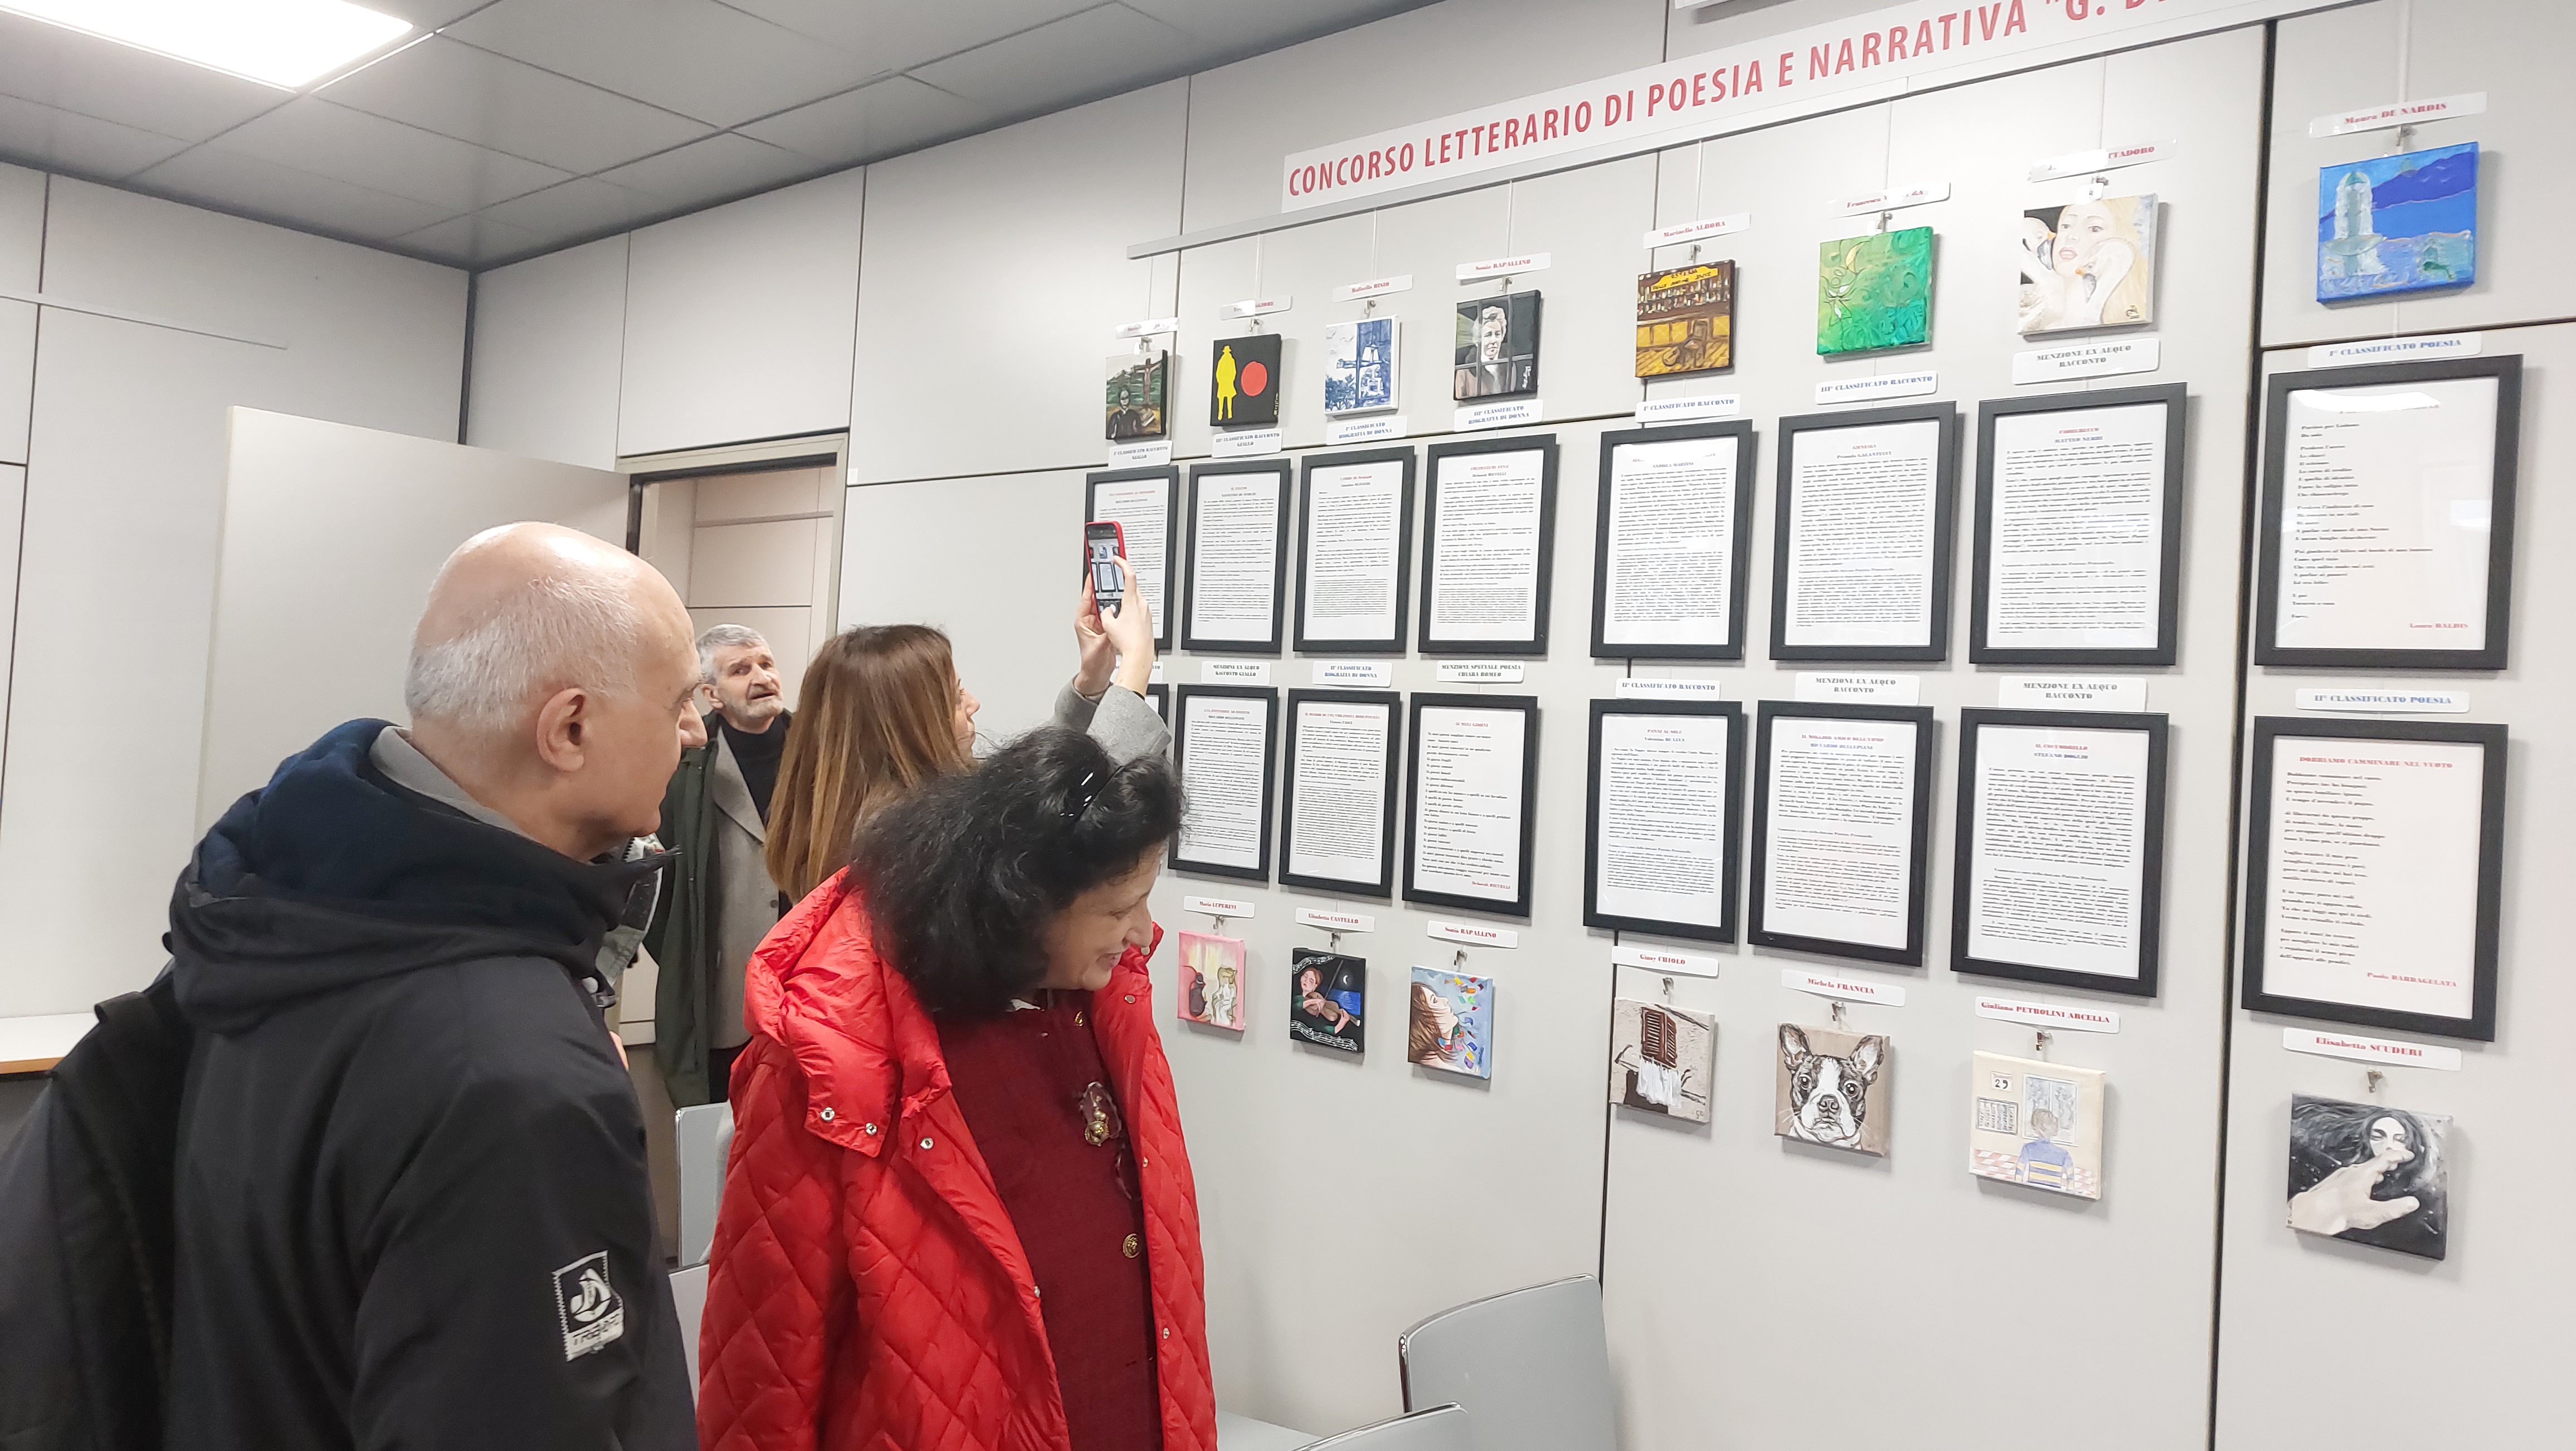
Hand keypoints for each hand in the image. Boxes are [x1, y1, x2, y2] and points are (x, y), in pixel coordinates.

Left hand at [1075, 570, 1116, 695]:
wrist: (1096, 674)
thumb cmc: (1091, 662)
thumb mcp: (1100, 645)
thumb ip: (1107, 631)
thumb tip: (1112, 619)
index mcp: (1083, 621)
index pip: (1086, 597)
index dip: (1090, 584)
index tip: (1094, 572)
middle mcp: (1089, 621)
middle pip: (1096, 598)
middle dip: (1103, 587)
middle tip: (1109, 574)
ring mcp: (1097, 624)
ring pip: (1104, 605)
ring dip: (1110, 597)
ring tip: (1117, 586)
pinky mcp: (1105, 628)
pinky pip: (1111, 614)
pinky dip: (1115, 608)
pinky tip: (1121, 603)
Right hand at [1102, 556, 1154, 694]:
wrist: (1140, 655)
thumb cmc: (1128, 641)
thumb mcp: (1109, 625)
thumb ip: (1105, 612)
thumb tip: (1106, 610)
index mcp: (1132, 601)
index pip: (1129, 575)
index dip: (1122, 564)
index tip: (1118, 558)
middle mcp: (1142, 604)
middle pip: (1131, 588)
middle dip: (1120, 587)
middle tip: (1112, 588)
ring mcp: (1147, 612)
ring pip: (1135, 600)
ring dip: (1125, 601)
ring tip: (1116, 612)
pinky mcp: (1148, 620)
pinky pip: (1138, 610)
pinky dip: (1130, 611)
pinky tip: (1124, 622)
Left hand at [2288, 1161, 2419, 1235]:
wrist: (2315, 1213)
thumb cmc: (2339, 1211)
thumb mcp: (2375, 1212)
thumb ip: (2396, 1208)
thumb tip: (2411, 1203)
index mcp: (2363, 1174)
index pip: (2384, 1158)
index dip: (2399, 1155)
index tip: (2408, 1154)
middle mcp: (2351, 1172)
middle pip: (2373, 1162)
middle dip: (2388, 1161)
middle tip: (2399, 1160)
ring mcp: (2342, 1177)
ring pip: (2363, 1169)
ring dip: (2376, 1170)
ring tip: (2384, 1172)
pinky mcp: (2335, 1184)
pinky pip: (2354, 1176)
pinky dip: (2364, 1177)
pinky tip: (2363, 1186)